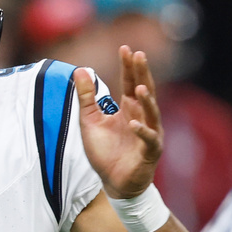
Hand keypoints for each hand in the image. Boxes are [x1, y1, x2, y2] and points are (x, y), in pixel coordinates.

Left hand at [74, 45, 162, 198]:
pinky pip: (148, 139)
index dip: (128, 66)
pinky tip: (133, 123)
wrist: (114, 182)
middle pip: (144, 90)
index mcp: (128, 108)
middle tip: (139, 55)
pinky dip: (142, 131)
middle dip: (141, 73)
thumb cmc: (105, 151)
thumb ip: (86, 97)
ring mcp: (149, 133)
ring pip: (151, 113)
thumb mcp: (89, 121)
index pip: (129, 82)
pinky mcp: (149, 151)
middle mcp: (142, 117)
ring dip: (146, 100)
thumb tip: (80, 68)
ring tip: (139, 86)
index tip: (125, 48)